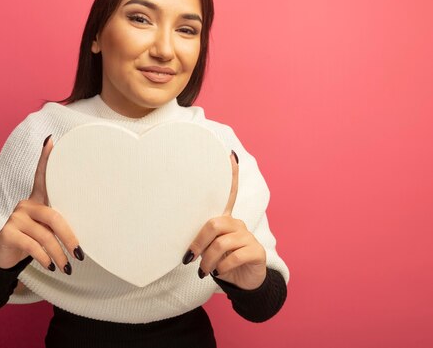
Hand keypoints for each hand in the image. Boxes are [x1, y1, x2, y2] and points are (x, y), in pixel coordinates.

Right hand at [0, 135, 83, 273]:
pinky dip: (44, 257)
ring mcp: (15, 217)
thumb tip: (83, 235)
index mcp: (37, 200)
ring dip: (58, 254)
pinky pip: (31, 245)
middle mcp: (25, 204)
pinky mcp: (7, 232)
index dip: (46, 158)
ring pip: (44, 235)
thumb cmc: (31, 240)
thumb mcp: (45, 230)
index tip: (52, 141)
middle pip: (53, 215)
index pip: (42, 176)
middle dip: (69, 236)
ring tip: (67, 268)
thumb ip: (57, 225)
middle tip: (79, 254)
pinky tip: (49, 265)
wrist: (4, 257)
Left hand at [183, 151, 266, 289]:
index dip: (231, 174)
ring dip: (208, 260)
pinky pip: (234, 256)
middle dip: (199, 243)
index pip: (229, 193)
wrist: (243, 282)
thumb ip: (200, 239)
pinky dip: (222, 266)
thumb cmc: (221, 261)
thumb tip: (180, 239)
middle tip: (190, 258)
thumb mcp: (208, 248)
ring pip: (222, 243)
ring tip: (204, 271)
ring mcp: (248, 236)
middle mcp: (238, 224)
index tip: (229, 155)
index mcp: (225, 220)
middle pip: (215, 223)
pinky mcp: (257, 252)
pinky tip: (220, 271)